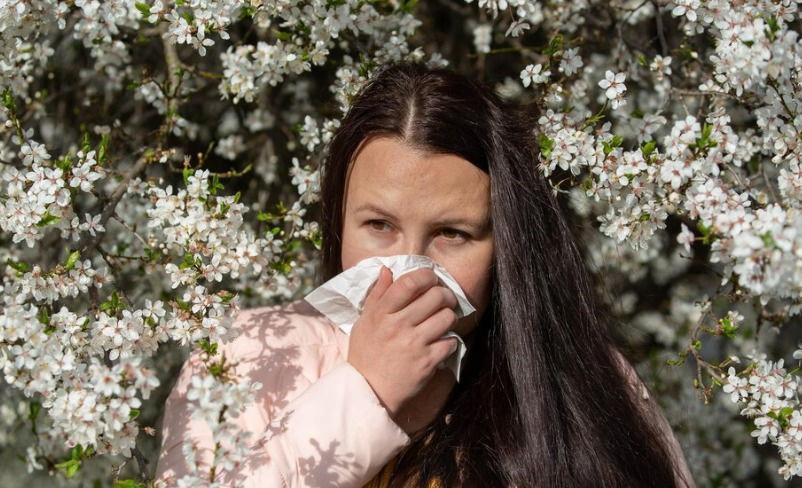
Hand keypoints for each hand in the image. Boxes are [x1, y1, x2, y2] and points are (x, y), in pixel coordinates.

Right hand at [347, 266, 458, 420]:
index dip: (426, 276)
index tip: (430, 279)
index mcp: (381, 313)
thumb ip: (377, 295)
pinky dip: (450, 341)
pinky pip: (451, 342)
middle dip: (445, 295)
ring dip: (449, 317)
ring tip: (443, 321)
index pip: (409, 283)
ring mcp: (414, 344)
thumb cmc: (365, 354)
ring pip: (447, 317)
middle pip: (435, 296)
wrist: (368, 391)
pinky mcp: (427, 362)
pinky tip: (440, 342)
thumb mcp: (364, 322)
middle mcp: (398, 325)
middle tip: (443, 300)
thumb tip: (387, 270)